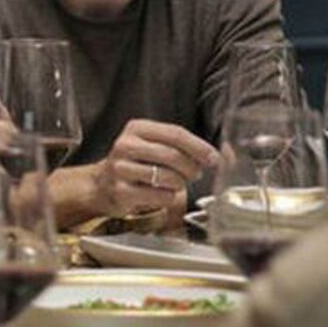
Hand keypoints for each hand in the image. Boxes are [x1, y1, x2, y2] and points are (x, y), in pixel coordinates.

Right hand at [90, 119, 218, 216]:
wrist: (101, 185)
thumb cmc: (136, 164)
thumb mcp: (155, 146)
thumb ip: (186, 147)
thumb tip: (226, 155)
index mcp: (137, 128)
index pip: (175, 133)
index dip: (199, 147)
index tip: (213, 158)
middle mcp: (125, 145)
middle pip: (173, 156)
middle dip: (192, 168)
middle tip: (195, 174)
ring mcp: (120, 169)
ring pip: (168, 177)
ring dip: (180, 184)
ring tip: (174, 183)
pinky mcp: (120, 191)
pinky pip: (159, 196)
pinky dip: (168, 198)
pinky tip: (160, 194)